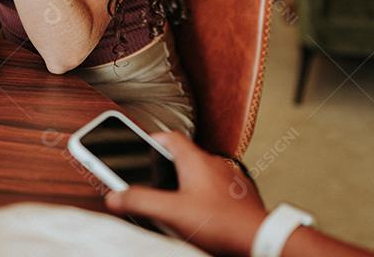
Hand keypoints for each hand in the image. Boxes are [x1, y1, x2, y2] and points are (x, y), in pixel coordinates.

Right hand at [105, 132, 267, 256]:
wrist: (258, 237)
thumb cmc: (220, 222)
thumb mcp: (172, 213)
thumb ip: (141, 202)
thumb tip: (115, 196)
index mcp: (195, 161)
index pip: (170, 137)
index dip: (153, 139)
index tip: (140, 145)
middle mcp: (213, 164)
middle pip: (184, 156)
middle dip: (165, 166)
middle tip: (151, 177)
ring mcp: (227, 179)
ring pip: (200, 173)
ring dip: (184, 181)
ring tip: (171, 199)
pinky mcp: (237, 195)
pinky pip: (214, 188)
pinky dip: (202, 195)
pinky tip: (197, 213)